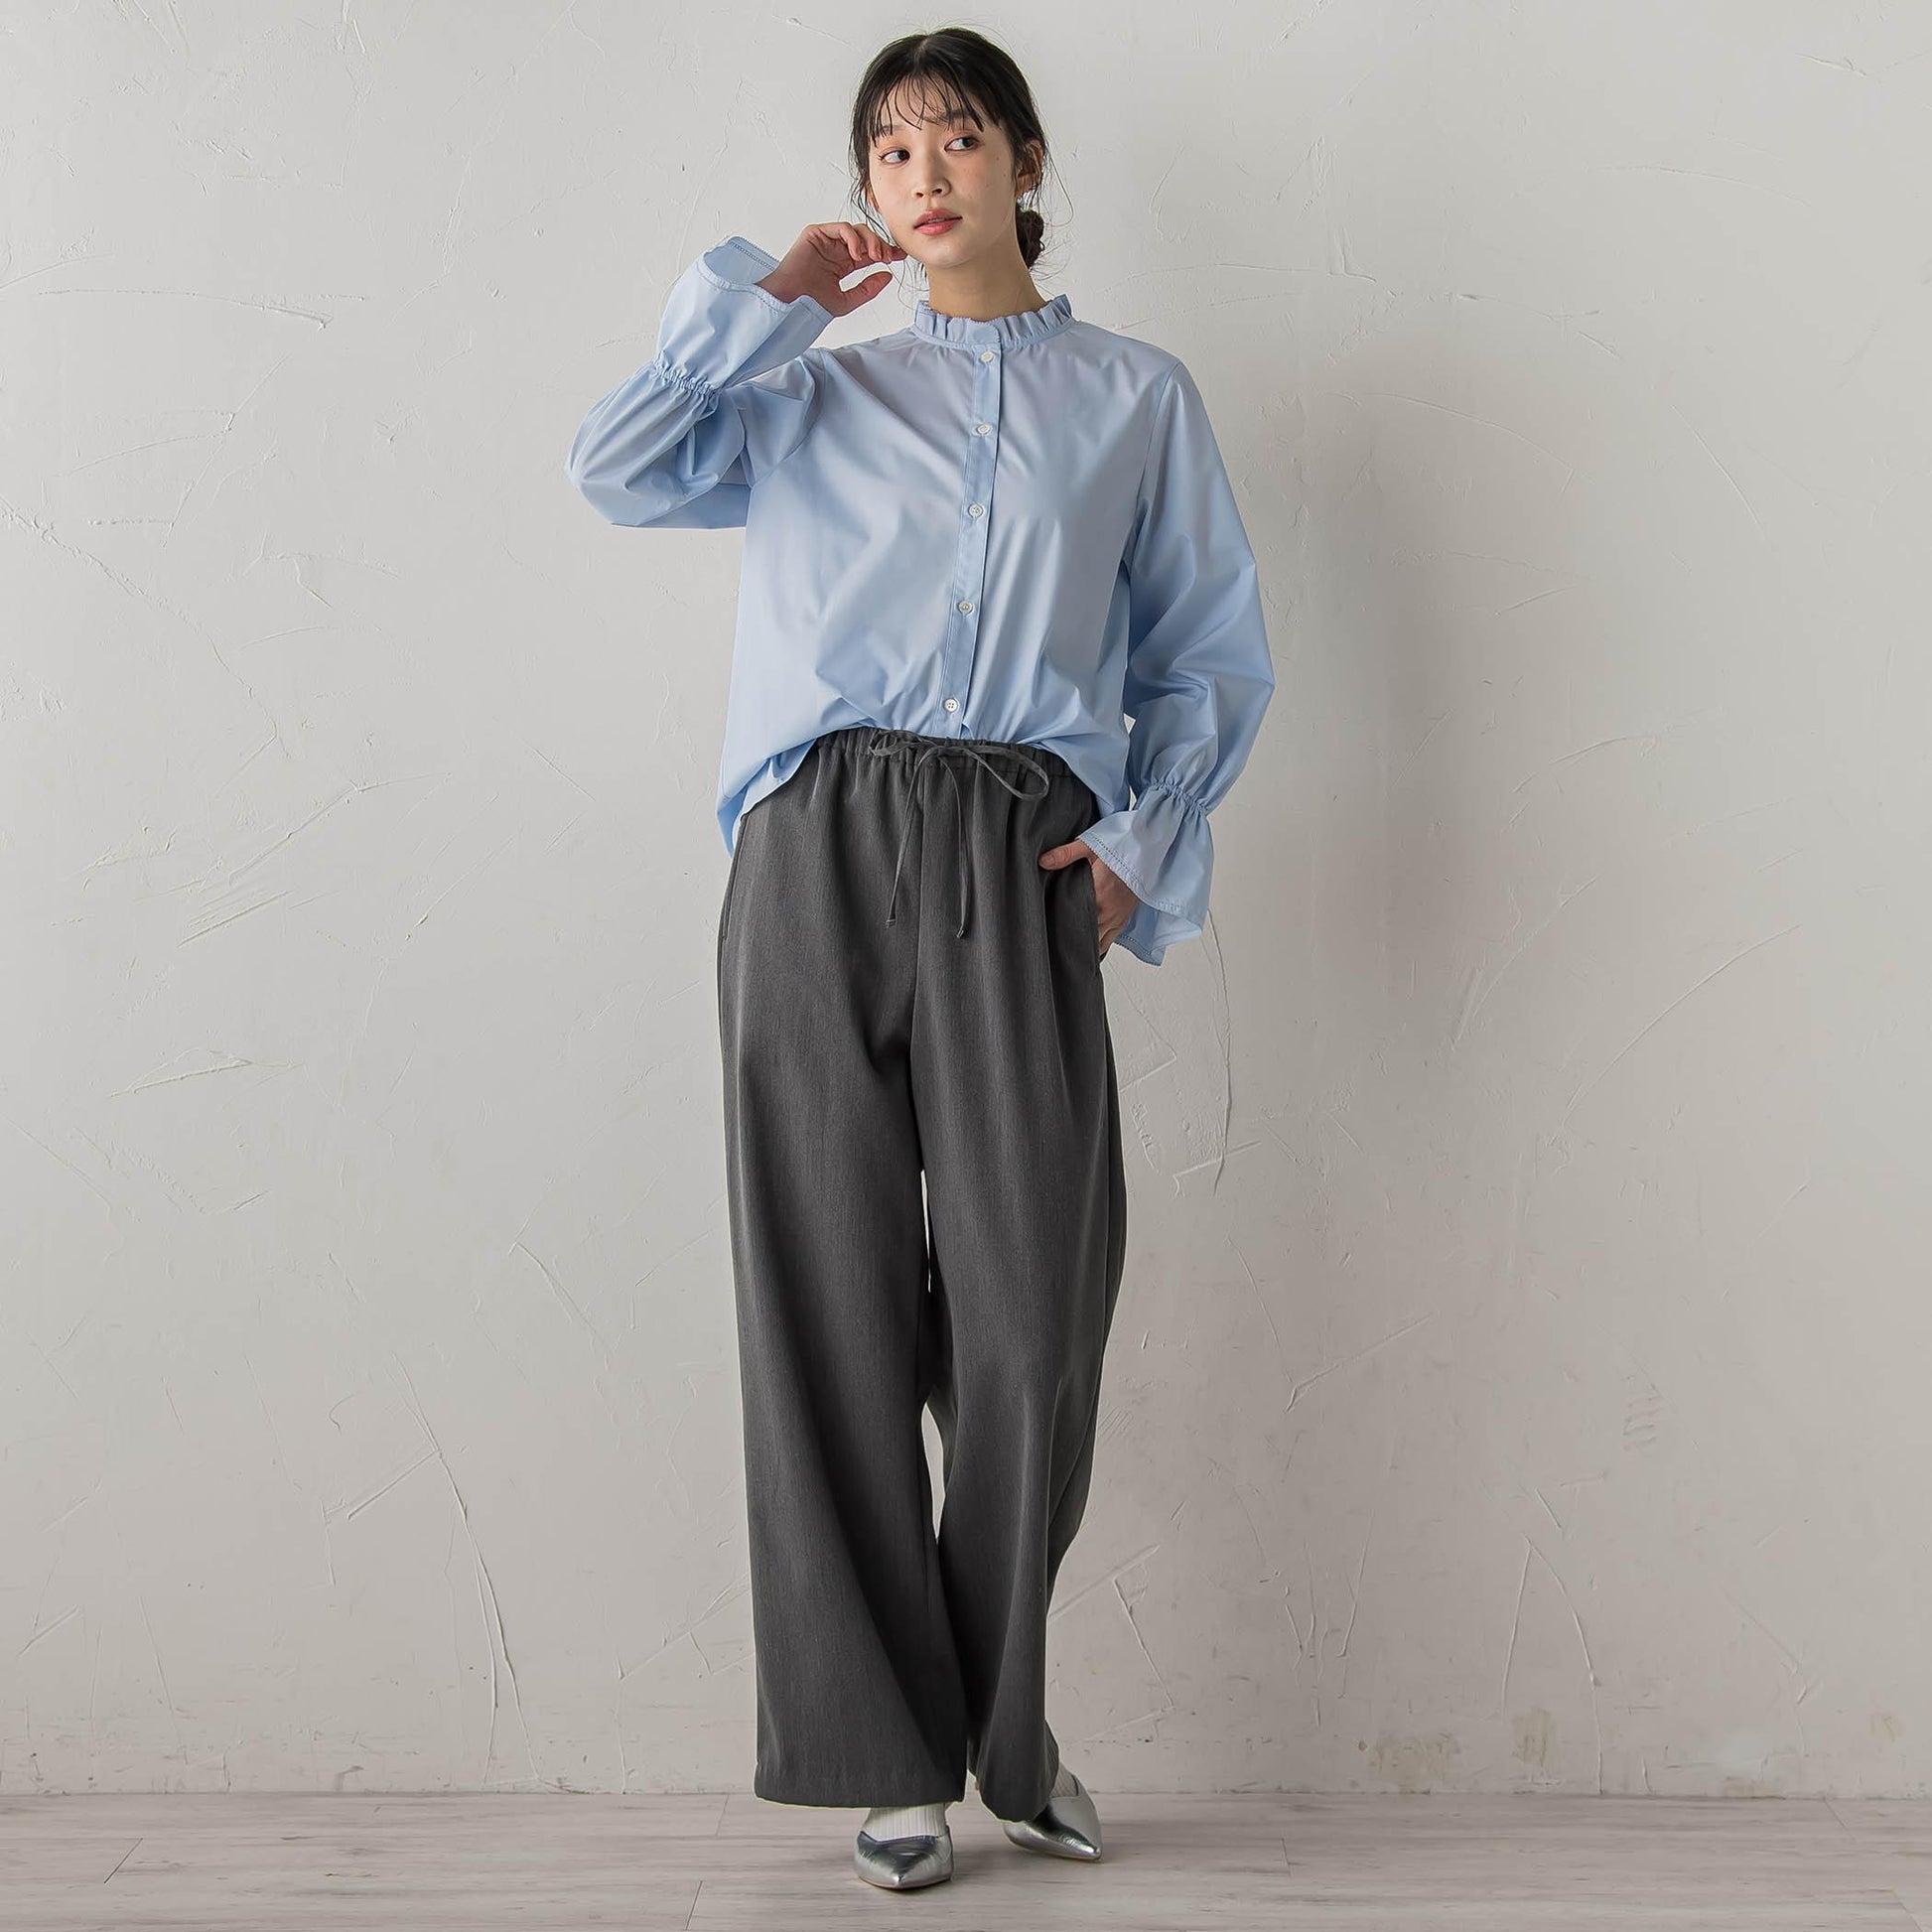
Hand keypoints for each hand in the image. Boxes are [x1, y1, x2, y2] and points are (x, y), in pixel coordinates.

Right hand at [757, 222, 905, 318]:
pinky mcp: (817, 233)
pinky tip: (857, 254)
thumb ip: (868, 289)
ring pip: (857, 230)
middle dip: (880, 245)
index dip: (886, 252)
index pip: (869, 252)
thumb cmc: (813, 304)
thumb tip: (888, 275)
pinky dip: (854, 238)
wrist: (792, 302)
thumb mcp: (848, 300)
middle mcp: (836, 250)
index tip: (900, 256)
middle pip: (866, 238)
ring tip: (873, 257)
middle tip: (888, 257)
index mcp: (843, 264)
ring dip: (870, 241)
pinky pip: (842, 228)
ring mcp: (826, 241)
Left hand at [1038, 842, 1137, 960]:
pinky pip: (1108, 943)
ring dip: (1083, 944)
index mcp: (1098, 895)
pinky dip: (1096, 946)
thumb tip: (1044, 861)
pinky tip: (1086, 946)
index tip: (1048, 929)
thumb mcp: (1090, 846)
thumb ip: (1066, 854)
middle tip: (1055, 940)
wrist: (1145, 851)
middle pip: (1083, 935)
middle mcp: (1108, 912)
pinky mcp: (1122, 921)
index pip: (1074, 919)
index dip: (1060, 926)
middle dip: (1069, 938)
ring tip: (1068, 947)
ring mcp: (1116, 919)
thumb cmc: (1121, 849)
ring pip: (1096, 944)